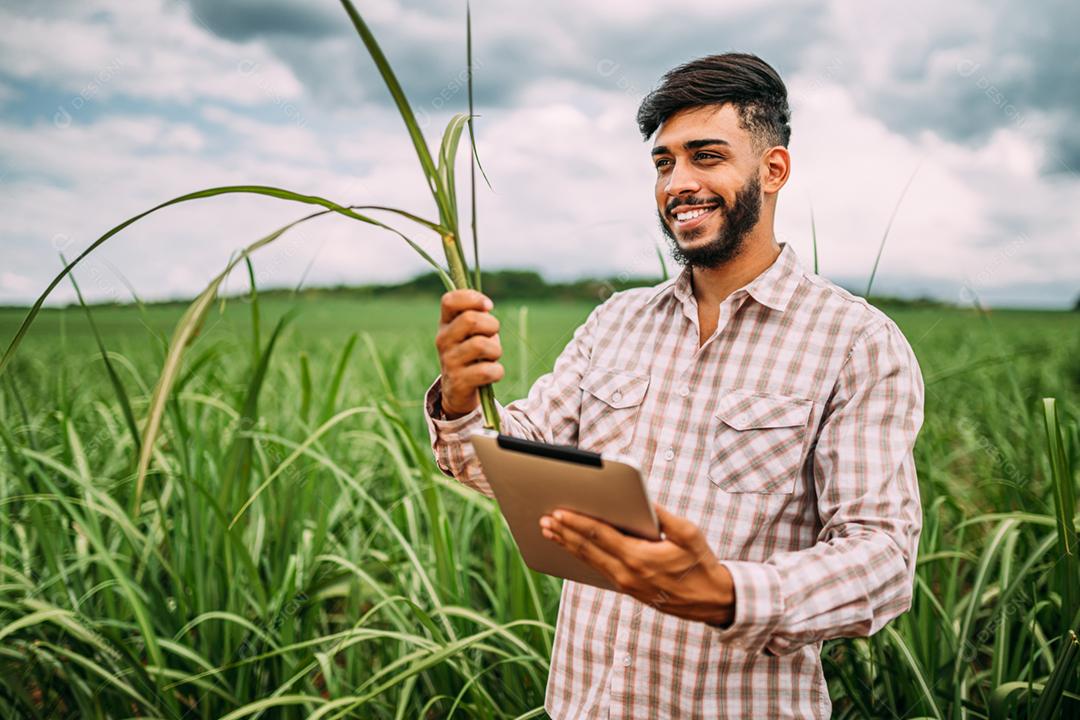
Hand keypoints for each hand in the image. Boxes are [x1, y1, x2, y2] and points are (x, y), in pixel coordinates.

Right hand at [434, 289, 504, 418]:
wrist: (458, 390)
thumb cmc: (471, 354)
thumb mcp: (472, 332)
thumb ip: (478, 316)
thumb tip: (486, 307)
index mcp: (445, 323)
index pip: (449, 301)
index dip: (473, 298)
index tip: (488, 306)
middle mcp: (443, 340)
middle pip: (471, 320)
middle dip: (492, 325)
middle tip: (493, 335)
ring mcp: (449, 361)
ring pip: (481, 345)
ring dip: (496, 350)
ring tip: (492, 357)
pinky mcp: (458, 381)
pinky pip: (486, 371)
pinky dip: (497, 372)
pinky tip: (492, 374)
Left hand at [539, 504, 734, 625]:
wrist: (710, 600)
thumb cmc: (701, 564)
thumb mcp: (689, 534)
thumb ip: (665, 516)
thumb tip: (645, 500)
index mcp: (639, 558)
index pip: (600, 536)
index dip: (577, 523)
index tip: (558, 512)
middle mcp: (627, 574)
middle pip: (587, 550)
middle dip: (564, 533)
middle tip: (544, 520)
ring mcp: (625, 584)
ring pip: (589, 562)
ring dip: (567, 545)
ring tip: (549, 531)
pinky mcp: (626, 589)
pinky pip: (598, 570)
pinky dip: (581, 557)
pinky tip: (571, 549)